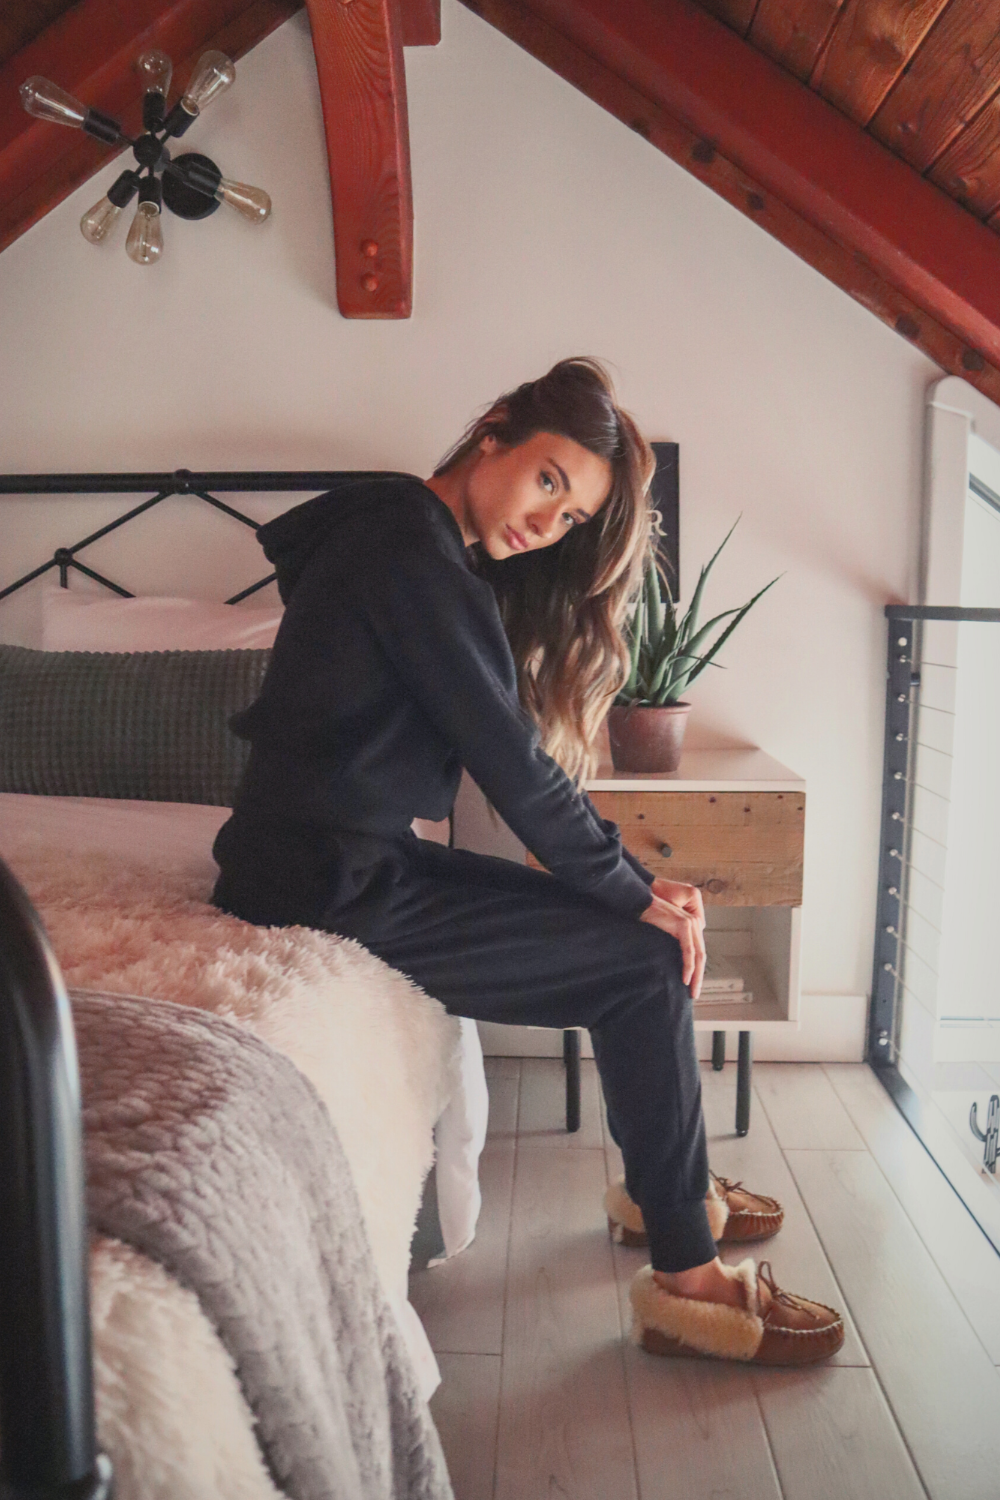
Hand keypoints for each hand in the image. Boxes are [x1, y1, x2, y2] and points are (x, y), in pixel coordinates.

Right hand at [638, 878, 705, 998]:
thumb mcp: (662, 932)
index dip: (697, 970)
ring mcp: (690, 923)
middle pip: (701, 955)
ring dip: (696, 976)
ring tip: (692, 991)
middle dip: (699, 977)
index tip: (692, 985)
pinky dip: (688, 966)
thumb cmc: (647, 916)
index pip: (698, 952)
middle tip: (695, 994)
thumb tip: (670, 961)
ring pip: (698, 955)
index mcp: (690, 926)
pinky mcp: (683, 925)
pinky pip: (688, 951)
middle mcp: (694, 924)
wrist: (639, 902)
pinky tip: (686, 978)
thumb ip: (671, 942)